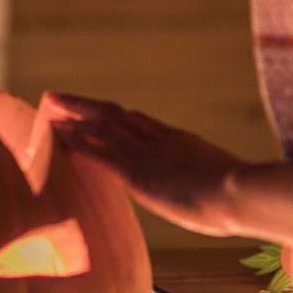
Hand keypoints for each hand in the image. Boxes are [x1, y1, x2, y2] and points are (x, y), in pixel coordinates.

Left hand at [41, 92, 244, 235]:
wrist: (243, 193)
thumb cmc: (243, 195)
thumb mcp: (226, 178)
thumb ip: (212, 178)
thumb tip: (217, 187)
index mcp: (180, 140)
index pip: (138, 121)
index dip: (113, 115)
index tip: (95, 110)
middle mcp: (158, 141)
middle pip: (113, 115)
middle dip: (83, 106)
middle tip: (57, 97)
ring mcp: (147, 155)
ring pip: (101, 127)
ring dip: (72, 116)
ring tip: (49, 107)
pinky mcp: (138, 174)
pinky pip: (101, 152)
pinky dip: (78, 141)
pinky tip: (60, 135)